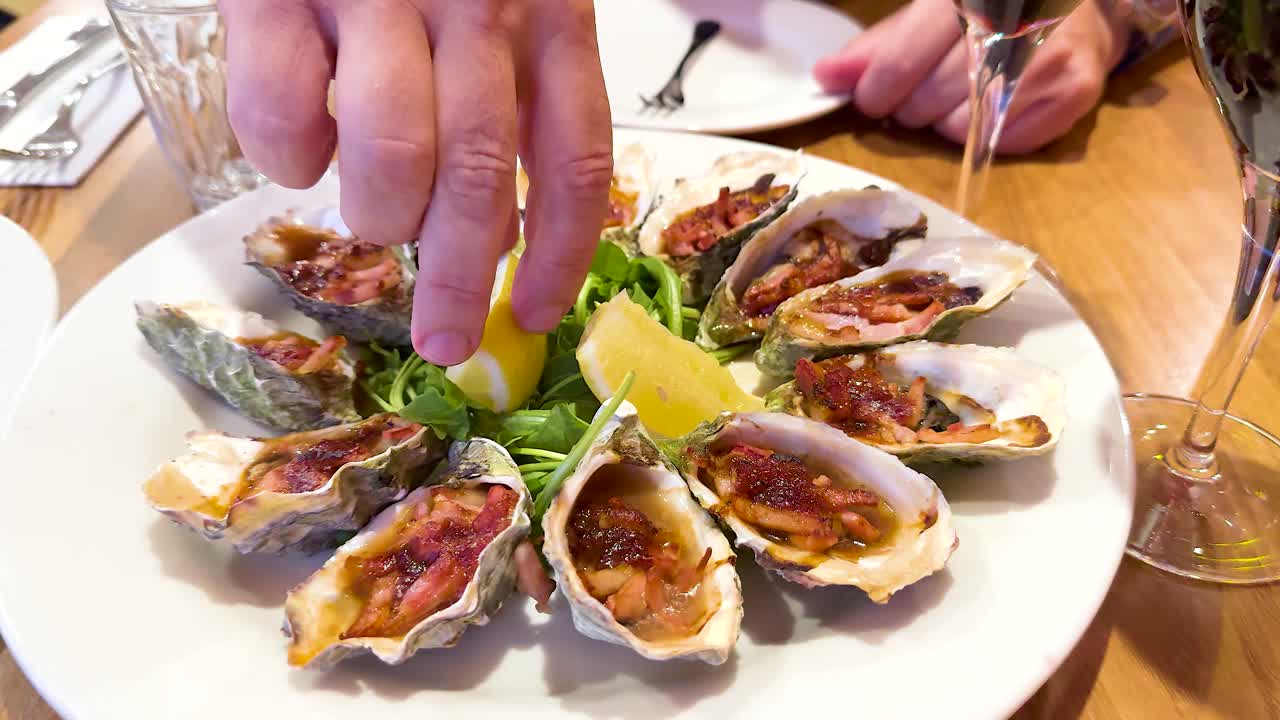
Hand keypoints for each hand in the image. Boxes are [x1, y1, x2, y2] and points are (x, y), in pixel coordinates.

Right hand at [218, 0, 612, 364]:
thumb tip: (500, 231)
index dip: (560, 255)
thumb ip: (512, 99)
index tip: (534, 314)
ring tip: (371, 214)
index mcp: (548, 13)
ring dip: (379, 217)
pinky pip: (284, 117)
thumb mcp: (503, 3)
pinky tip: (302, 143)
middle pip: (480, 178)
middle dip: (461, 282)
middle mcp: (475, 5)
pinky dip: (288, 157)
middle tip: (443, 340)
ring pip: (391, 159)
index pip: (575, 158)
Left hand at [813, 0, 1129, 153]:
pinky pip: (1002, 143)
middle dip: (914, 108)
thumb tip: (827, 77)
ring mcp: (1048, 56)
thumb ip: (880, 46)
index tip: (876, 99)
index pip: (902, 59)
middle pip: (929, 100)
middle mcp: (1011, 20)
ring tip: (961, 98)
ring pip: (962, 127)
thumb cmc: (992, 12)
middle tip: (923, 97)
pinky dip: (988, 137)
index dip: (879, 90)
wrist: (1081, 8)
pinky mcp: (1076, 91)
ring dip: (948, 123)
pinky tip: (993, 108)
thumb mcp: (932, 13)